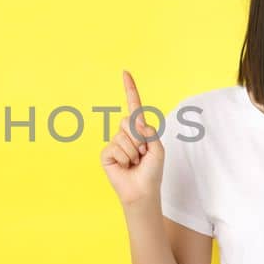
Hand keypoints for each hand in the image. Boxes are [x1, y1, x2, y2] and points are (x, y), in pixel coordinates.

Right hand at [101, 70, 163, 206]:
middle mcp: (126, 134)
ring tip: (134, 163)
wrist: (142, 191)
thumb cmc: (152, 172)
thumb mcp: (157, 149)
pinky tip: (125, 166)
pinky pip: (115, 147)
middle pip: (129, 121)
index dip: (130, 89)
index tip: (125, 72)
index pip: (134, 106)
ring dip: (133, 152)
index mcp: (139, 130)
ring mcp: (115, 143)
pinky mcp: (106, 154)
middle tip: (142, 155)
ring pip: (123, 136)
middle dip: (139, 139)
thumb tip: (135, 121)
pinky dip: (124, 158)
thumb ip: (149, 132)